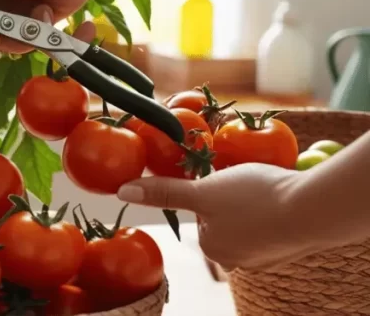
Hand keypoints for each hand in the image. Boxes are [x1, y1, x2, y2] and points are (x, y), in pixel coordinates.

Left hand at [116, 164, 315, 270]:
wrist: (315, 208)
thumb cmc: (254, 199)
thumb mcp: (203, 190)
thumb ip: (164, 192)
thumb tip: (123, 192)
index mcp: (215, 249)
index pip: (200, 214)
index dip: (208, 190)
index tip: (221, 178)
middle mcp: (239, 259)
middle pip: (223, 217)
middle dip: (229, 195)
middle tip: (243, 178)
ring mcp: (268, 255)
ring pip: (249, 217)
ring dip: (252, 199)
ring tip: (262, 184)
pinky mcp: (291, 244)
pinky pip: (273, 219)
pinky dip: (273, 205)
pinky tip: (281, 192)